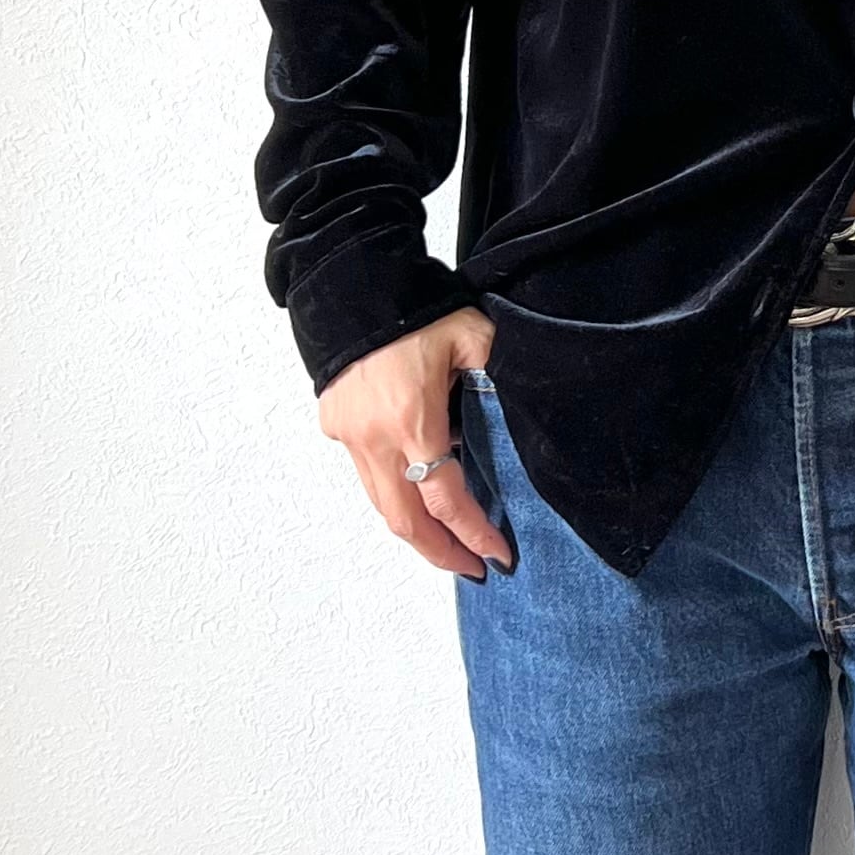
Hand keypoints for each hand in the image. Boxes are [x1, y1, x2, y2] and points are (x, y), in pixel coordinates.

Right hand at [317, 305, 513, 578]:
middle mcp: (375, 438)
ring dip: (415, 528)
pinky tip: (421, 487)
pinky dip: (396, 489)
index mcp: (413, 420)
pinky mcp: (335, 426)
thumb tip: (518, 417)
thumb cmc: (415, 309)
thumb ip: (498, 379)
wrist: (352, 285)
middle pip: (405, 521)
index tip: (498, 556)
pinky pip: (368, 472)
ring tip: (448, 543)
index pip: (446, 499)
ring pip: (381, 502)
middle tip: (471, 569)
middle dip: (439, 552)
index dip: (473, 533)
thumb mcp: (474, 337)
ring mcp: (349, 435)